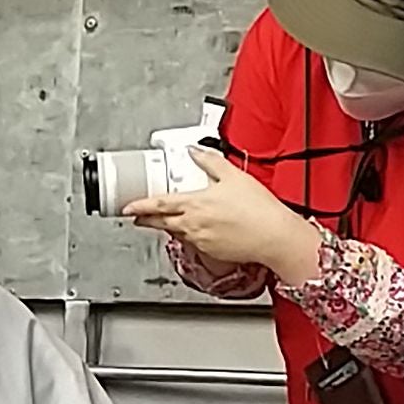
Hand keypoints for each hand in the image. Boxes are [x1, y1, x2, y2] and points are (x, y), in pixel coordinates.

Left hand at [124, 149, 322, 278]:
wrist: (277, 237)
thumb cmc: (260, 209)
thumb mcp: (234, 176)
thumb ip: (210, 162)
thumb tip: (194, 151)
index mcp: (195, 204)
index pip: (158, 204)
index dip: (139, 206)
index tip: (126, 207)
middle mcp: (193, 224)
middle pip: (161, 222)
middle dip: (146, 220)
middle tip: (137, 218)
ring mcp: (201, 240)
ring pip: (176, 233)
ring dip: (168, 227)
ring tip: (165, 222)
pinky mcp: (211, 252)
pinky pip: (193, 243)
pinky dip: (189, 235)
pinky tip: (195, 230)